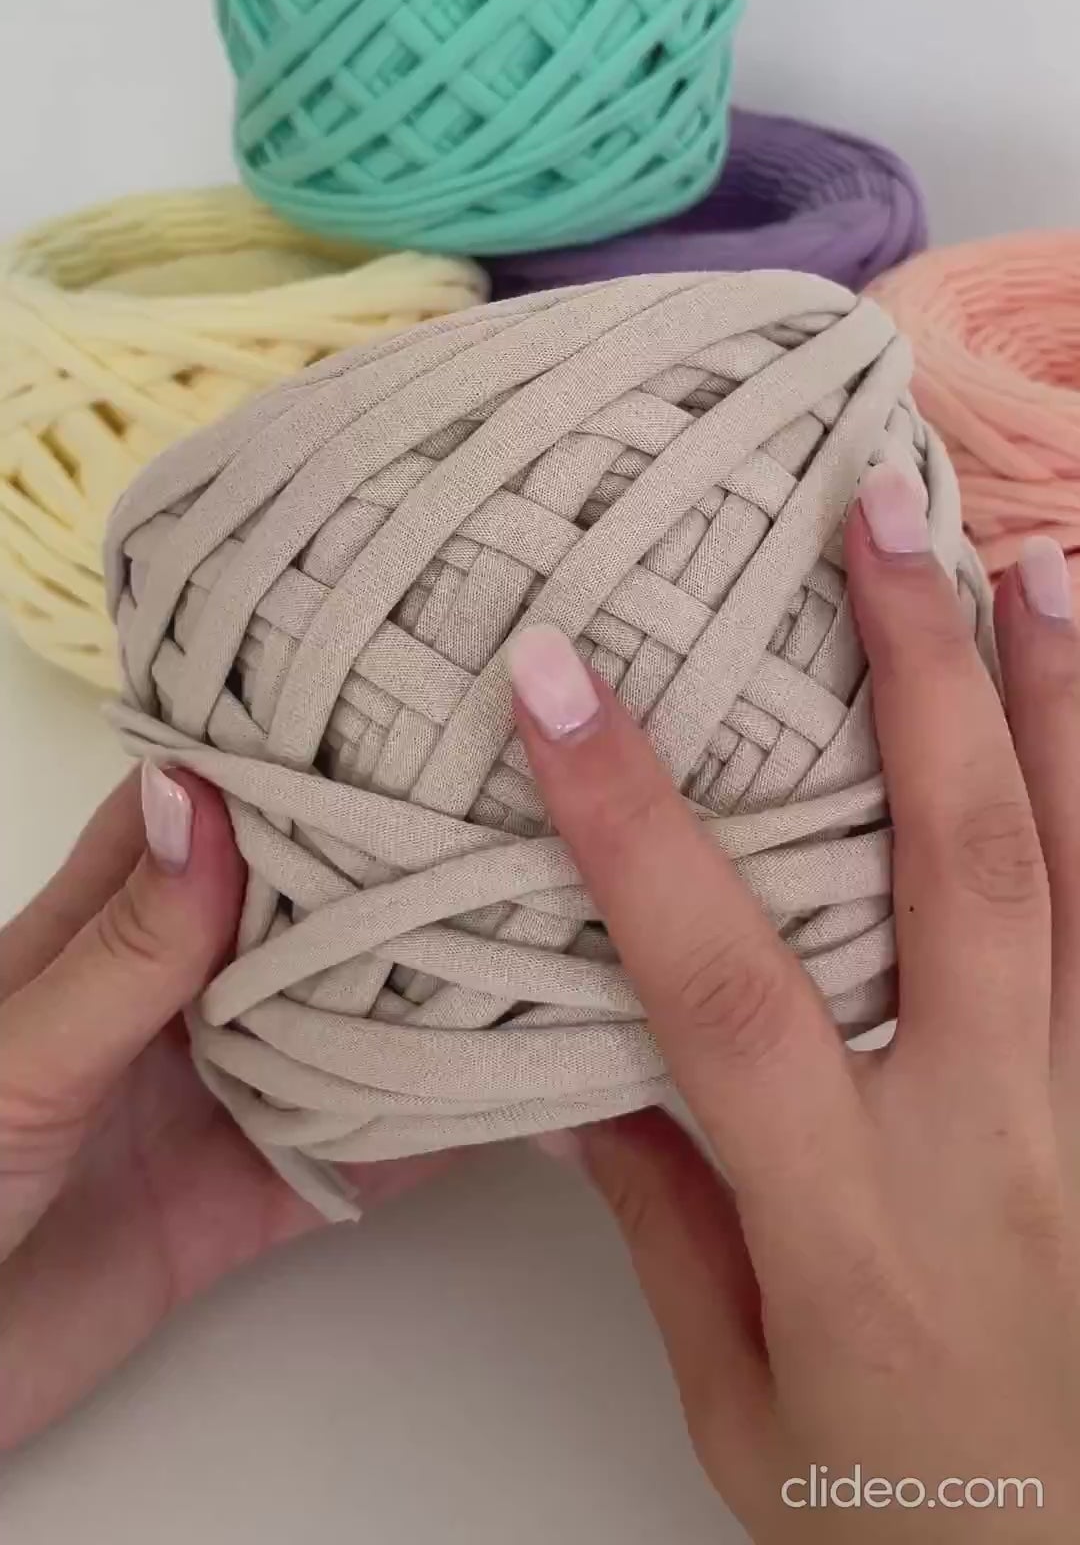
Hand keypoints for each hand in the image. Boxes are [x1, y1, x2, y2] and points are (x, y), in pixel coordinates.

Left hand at [0, 766, 437, 1449]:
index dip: (283, 760)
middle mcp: (162, 1005)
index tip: (389, 714)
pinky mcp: (224, 1210)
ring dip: (412, 1001)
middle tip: (504, 819)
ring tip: (533, 941)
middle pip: (290, 917)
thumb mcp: (22, 1056)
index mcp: (97, 936)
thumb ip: (124, 948)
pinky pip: (338, 1166)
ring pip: (330, 1032)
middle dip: (382, 869)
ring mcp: (198, 1105)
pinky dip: (414, 1141)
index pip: (201, 813)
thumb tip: (202, 794)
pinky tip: (500, 1103)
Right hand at [509, 467, 1079, 1541]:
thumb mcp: (744, 1404)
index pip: (722, 981)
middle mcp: (993, 1134)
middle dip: (916, 671)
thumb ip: (668, 1224)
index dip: (631, 821)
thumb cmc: (906, 1518)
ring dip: (1061, 703)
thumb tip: (577, 1069)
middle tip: (877, 514)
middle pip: (959, 863)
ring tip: (1030, 556)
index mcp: (852, 1213)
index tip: (554, 678)